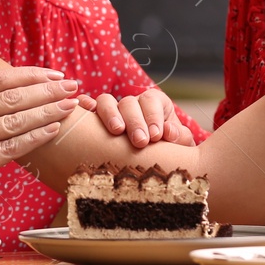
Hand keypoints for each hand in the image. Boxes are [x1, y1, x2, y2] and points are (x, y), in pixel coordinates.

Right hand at [0, 66, 79, 193]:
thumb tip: (13, 100)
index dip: (28, 74)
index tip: (54, 74)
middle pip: (9, 97)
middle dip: (45, 90)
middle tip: (72, 86)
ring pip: (13, 121)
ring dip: (46, 111)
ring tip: (69, 106)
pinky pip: (8, 149)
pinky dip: (33, 138)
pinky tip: (52, 131)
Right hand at [77, 89, 197, 147]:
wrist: (155, 164)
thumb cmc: (169, 151)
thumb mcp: (179, 144)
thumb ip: (179, 137)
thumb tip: (169, 132)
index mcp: (154, 104)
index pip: (151, 101)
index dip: (153, 116)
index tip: (156, 136)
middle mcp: (132, 105)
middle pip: (129, 103)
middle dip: (135, 121)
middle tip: (140, 141)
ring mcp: (112, 111)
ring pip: (106, 102)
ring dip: (111, 114)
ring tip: (117, 131)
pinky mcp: (96, 121)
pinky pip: (87, 107)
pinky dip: (85, 106)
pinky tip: (85, 111)